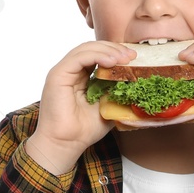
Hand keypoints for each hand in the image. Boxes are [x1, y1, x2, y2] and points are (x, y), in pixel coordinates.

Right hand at [24, 41, 134, 175]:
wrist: (66, 144)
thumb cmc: (83, 130)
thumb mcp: (107, 107)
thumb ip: (116, 92)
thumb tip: (135, 81)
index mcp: (79, 77)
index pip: (97, 55)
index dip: (116, 53)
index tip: (134, 59)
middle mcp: (70, 71)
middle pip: (92, 48)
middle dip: (114, 49)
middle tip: (132, 56)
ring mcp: (62, 72)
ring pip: (85, 49)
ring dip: (108, 50)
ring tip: (125, 58)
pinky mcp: (58, 75)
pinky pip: (79, 57)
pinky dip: (97, 56)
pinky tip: (112, 61)